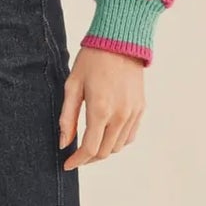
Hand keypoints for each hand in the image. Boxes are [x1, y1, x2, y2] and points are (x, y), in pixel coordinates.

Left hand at [57, 46, 145, 169]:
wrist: (120, 41)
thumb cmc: (92, 60)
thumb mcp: (72, 86)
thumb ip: (67, 117)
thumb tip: (64, 143)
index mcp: (100, 110)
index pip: (89, 149)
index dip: (77, 161)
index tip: (67, 164)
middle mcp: (120, 115)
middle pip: (105, 152)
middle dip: (88, 159)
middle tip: (76, 156)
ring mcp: (133, 113)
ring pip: (118, 147)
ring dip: (103, 151)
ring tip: (90, 144)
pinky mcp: (141, 108)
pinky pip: (130, 136)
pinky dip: (118, 141)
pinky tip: (107, 135)